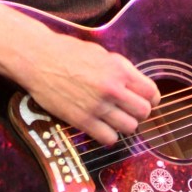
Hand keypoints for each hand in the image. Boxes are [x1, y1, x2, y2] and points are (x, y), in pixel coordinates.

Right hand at [18, 28, 160, 145]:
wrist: (39, 59)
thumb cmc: (69, 52)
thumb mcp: (102, 54)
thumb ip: (121, 70)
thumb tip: (136, 85)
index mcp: (120, 70)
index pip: (151, 93)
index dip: (151, 97)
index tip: (145, 99)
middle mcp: (112, 89)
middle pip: (143, 112)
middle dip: (139, 112)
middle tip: (128, 109)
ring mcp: (98, 107)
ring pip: (129, 128)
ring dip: (125, 124)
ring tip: (115, 118)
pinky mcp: (82, 120)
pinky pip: (109, 138)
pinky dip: (108, 135)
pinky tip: (102, 127)